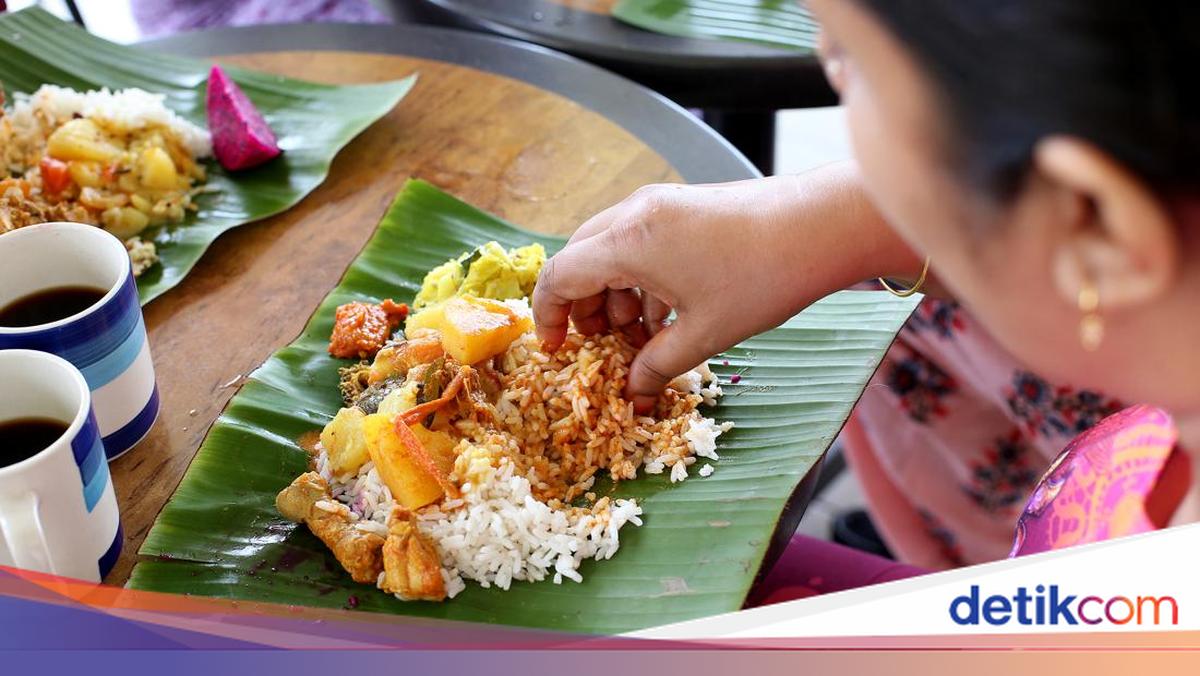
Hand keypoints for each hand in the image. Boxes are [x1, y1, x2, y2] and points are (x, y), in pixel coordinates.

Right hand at [533, 166, 916, 411]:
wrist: (821, 226)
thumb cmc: (763, 277)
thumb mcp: (704, 334)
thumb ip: (657, 365)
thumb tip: (633, 393)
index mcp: (627, 242)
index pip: (559, 275)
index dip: (549, 316)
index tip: (557, 349)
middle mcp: (634, 214)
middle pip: (580, 259)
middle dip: (582, 306)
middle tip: (601, 345)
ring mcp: (660, 204)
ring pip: (610, 250)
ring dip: (613, 294)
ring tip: (639, 336)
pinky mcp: (682, 206)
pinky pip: (640, 242)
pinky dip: (639, 278)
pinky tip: (665, 313)